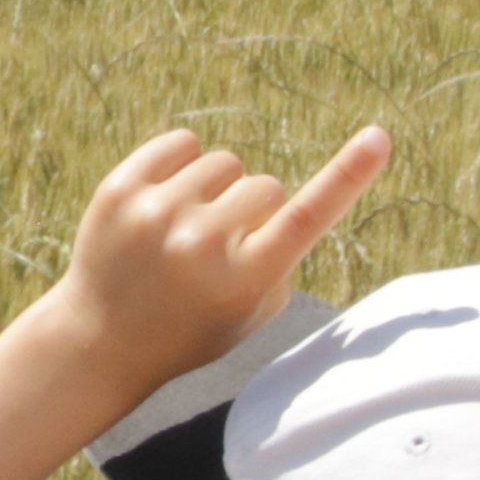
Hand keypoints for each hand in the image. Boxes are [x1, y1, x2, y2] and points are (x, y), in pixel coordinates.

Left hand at [39, 123, 392, 404]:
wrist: (99, 341)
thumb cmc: (191, 328)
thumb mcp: (252, 315)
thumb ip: (280, 260)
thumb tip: (276, 201)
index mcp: (243, 281)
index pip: (308, 219)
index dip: (349, 176)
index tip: (380, 138)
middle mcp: (201, 244)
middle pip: (266, 187)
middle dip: (255, 212)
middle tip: (220, 250)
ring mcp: (156, 213)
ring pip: (225, 163)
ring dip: (218, 191)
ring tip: (186, 231)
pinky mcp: (120, 188)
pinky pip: (183, 143)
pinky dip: (184, 164)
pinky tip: (167, 202)